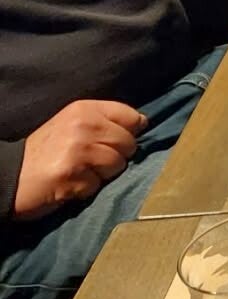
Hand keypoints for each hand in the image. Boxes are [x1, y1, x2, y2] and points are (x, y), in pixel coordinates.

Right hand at [13, 100, 145, 219]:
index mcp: (85, 108)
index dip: (130, 132)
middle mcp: (84, 124)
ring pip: (117, 165)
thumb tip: (143, 123)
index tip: (115, 142)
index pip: (130, 115)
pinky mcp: (72, 175)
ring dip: (101, 175)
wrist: (10, 175)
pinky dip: (87, 189)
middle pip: (129, 143)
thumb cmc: (46, 152)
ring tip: (79, 172)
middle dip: (116, 157)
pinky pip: (98, 185)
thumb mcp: (73, 125)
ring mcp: (78, 149)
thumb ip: (105, 122)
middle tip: (91, 162)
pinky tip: (69, 184)